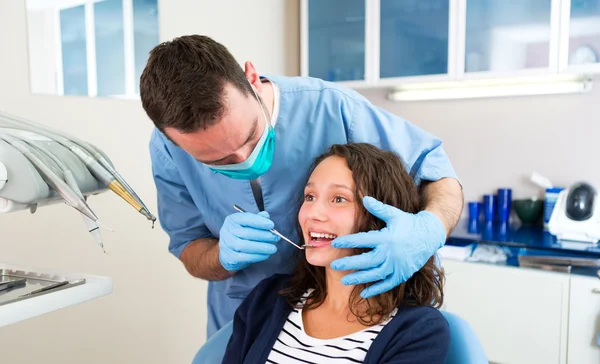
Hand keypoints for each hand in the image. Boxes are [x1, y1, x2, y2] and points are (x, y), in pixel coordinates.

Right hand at [218, 211, 279, 271]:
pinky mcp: (230, 257)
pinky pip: (245, 257)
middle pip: (246, 233)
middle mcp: (227, 231)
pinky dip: (258, 256)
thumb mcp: (247, 224)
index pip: (245, 218)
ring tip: (273, 248)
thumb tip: (266, 216)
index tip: (271, 225)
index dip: (259, 221)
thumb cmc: (240, 235)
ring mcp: (227, 245)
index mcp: (232, 220)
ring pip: (245, 246)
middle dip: (264, 235)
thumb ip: (256, 219)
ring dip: (262, 247)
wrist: (227, 252)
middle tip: (275, 237)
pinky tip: (266, 254)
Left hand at [330, 196, 446, 297]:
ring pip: (375, 274)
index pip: (364, 240)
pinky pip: (387, 284)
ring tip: (344, 281)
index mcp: (387, 237)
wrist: (429, 236)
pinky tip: (363, 293)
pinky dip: (375, 289)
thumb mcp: (394, 214)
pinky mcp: (402, 274)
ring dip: (359, 278)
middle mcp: (391, 253)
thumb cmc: (409, 223)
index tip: (335, 243)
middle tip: (334, 265)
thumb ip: (378, 208)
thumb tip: (364, 198)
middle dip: (349, 263)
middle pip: (367, 260)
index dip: (349, 241)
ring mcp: (397, 265)